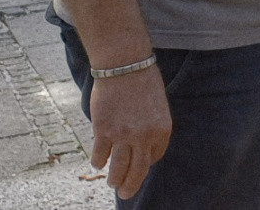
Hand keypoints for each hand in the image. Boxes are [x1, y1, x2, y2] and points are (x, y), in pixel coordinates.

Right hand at [88, 66, 171, 199]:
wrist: (124, 65)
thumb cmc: (143, 82)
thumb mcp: (157, 106)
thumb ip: (151, 127)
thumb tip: (141, 145)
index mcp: (162, 130)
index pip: (155, 157)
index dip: (146, 163)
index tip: (140, 166)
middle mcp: (145, 136)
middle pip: (138, 170)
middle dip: (131, 185)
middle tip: (126, 193)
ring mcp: (123, 135)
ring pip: (118, 167)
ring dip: (114, 178)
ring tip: (112, 183)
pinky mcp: (104, 131)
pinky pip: (101, 154)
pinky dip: (98, 161)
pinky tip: (97, 164)